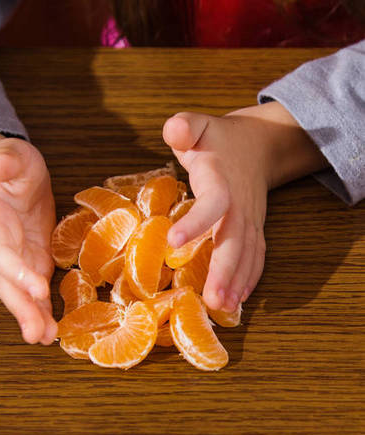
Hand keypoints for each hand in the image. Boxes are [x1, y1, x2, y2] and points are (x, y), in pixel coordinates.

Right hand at [0, 138, 56, 343]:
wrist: (12, 176)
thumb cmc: (12, 166)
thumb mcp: (12, 155)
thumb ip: (7, 160)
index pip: (0, 253)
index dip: (16, 272)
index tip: (37, 288)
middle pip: (6, 285)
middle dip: (22, 310)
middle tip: (36, 334)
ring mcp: (15, 261)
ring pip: (20, 295)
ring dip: (32, 318)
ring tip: (44, 339)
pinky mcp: (32, 264)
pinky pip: (36, 293)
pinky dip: (44, 311)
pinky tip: (53, 331)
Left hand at [162, 110, 267, 311]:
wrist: (260, 143)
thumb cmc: (218, 139)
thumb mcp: (198, 125)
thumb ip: (184, 126)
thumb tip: (175, 129)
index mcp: (221, 181)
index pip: (212, 203)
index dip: (196, 222)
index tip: (173, 241)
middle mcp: (240, 205)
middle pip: (236, 241)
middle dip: (225, 271)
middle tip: (212, 299)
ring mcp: (251, 220)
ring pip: (248, 254)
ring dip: (237, 283)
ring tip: (222, 308)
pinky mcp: (254, 230)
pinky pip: (256, 257)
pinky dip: (249, 280)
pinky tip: (237, 301)